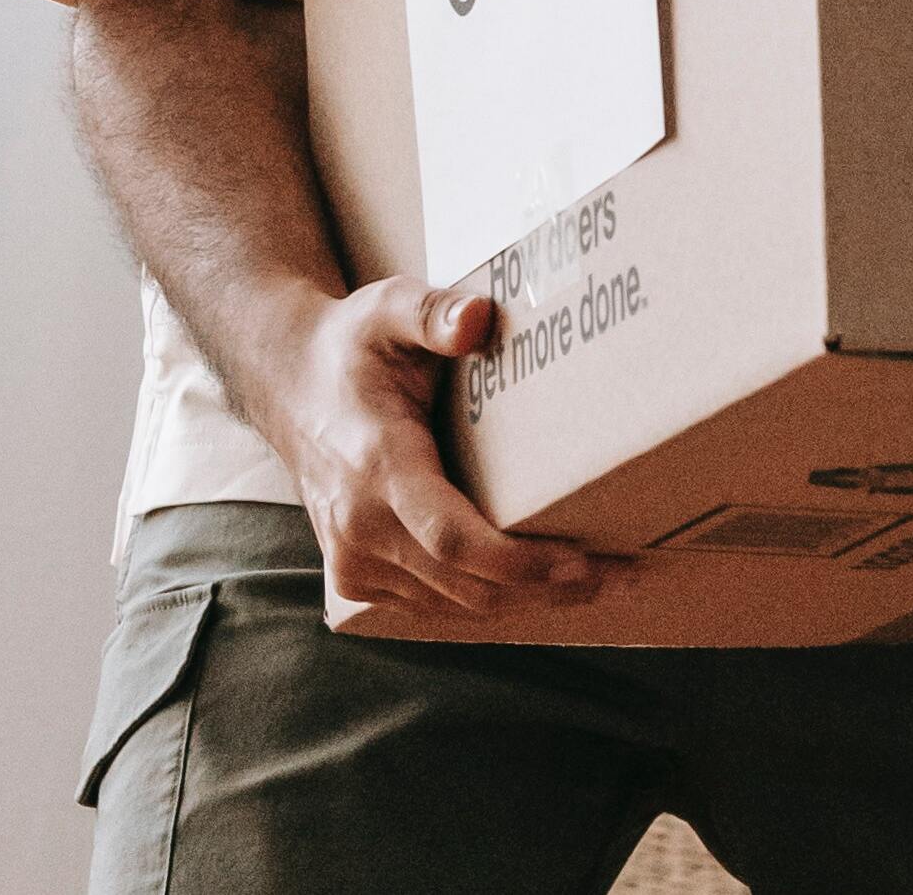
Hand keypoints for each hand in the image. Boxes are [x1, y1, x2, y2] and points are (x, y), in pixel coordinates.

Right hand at [261, 276, 613, 617]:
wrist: (288, 386)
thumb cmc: (350, 346)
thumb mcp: (388, 308)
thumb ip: (432, 311)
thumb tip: (476, 319)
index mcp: (375, 465)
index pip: (453, 538)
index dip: (521, 562)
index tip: (584, 562)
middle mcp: (360, 526)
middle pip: (466, 583)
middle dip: (548, 587)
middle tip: (624, 573)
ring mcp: (355, 559)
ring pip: (453, 604)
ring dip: (528, 602)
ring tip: (602, 583)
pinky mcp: (357, 576)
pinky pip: (432, 604)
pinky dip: (489, 602)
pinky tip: (542, 589)